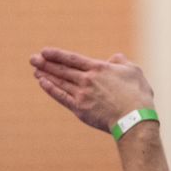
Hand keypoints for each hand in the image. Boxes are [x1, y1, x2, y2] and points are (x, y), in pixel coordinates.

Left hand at [31, 48, 154, 132]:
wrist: (134, 118)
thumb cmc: (137, 95)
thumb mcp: (134, 71)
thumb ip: (122, 62)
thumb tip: (114, 58)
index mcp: (99, 68)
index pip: (73, 59)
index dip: (57, 54)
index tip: (45, 51)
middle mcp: (87, 79)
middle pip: (62, 69)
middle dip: (46, 63)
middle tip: (32, 58)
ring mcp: (82, 94)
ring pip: (60, 82)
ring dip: (46, 75)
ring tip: (35, 70)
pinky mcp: (80, 109)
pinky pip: (61, 96)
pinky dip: (51, 89)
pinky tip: (43, 83)